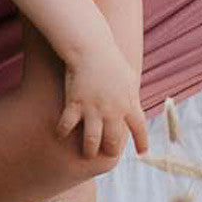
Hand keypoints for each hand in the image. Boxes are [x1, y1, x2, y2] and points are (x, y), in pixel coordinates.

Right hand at [56, 42, 147, 158]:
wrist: (90, 47)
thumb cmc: (110, 59)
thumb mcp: (129, 77)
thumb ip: (133, 95)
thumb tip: (136, 105)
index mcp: (129, 104)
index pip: (140, 130)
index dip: (142, 143)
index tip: (141, 152)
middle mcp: (113, 111)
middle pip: (113, 141)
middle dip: (110, 149)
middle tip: (106, 151)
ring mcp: (93, 109)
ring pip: (92, 141)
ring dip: (89, 150)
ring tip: (86, 153)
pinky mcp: (75, 103)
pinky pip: (67, 125)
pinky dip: (62, 131)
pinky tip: (59, 134)